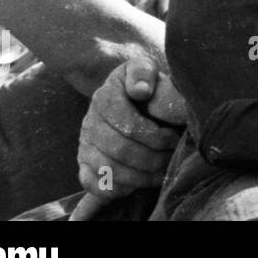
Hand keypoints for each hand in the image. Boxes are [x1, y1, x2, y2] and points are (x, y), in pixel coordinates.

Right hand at [76, 55, 186, 208]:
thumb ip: (143, 73)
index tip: (173, 137)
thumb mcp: (145, 68)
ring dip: (140, 176)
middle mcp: (90, 122)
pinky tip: (137, 183)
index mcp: (104, 97)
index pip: (127, 124)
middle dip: (152, 158)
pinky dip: (116, 188)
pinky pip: (92, 184)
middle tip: (171, 157)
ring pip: (108, 169)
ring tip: (162, 171)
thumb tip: (141, 90)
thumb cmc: (145, 83)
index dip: (154, 136)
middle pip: (119, 150)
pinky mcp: (84, 163)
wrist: (132, 94)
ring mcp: (85, 144)